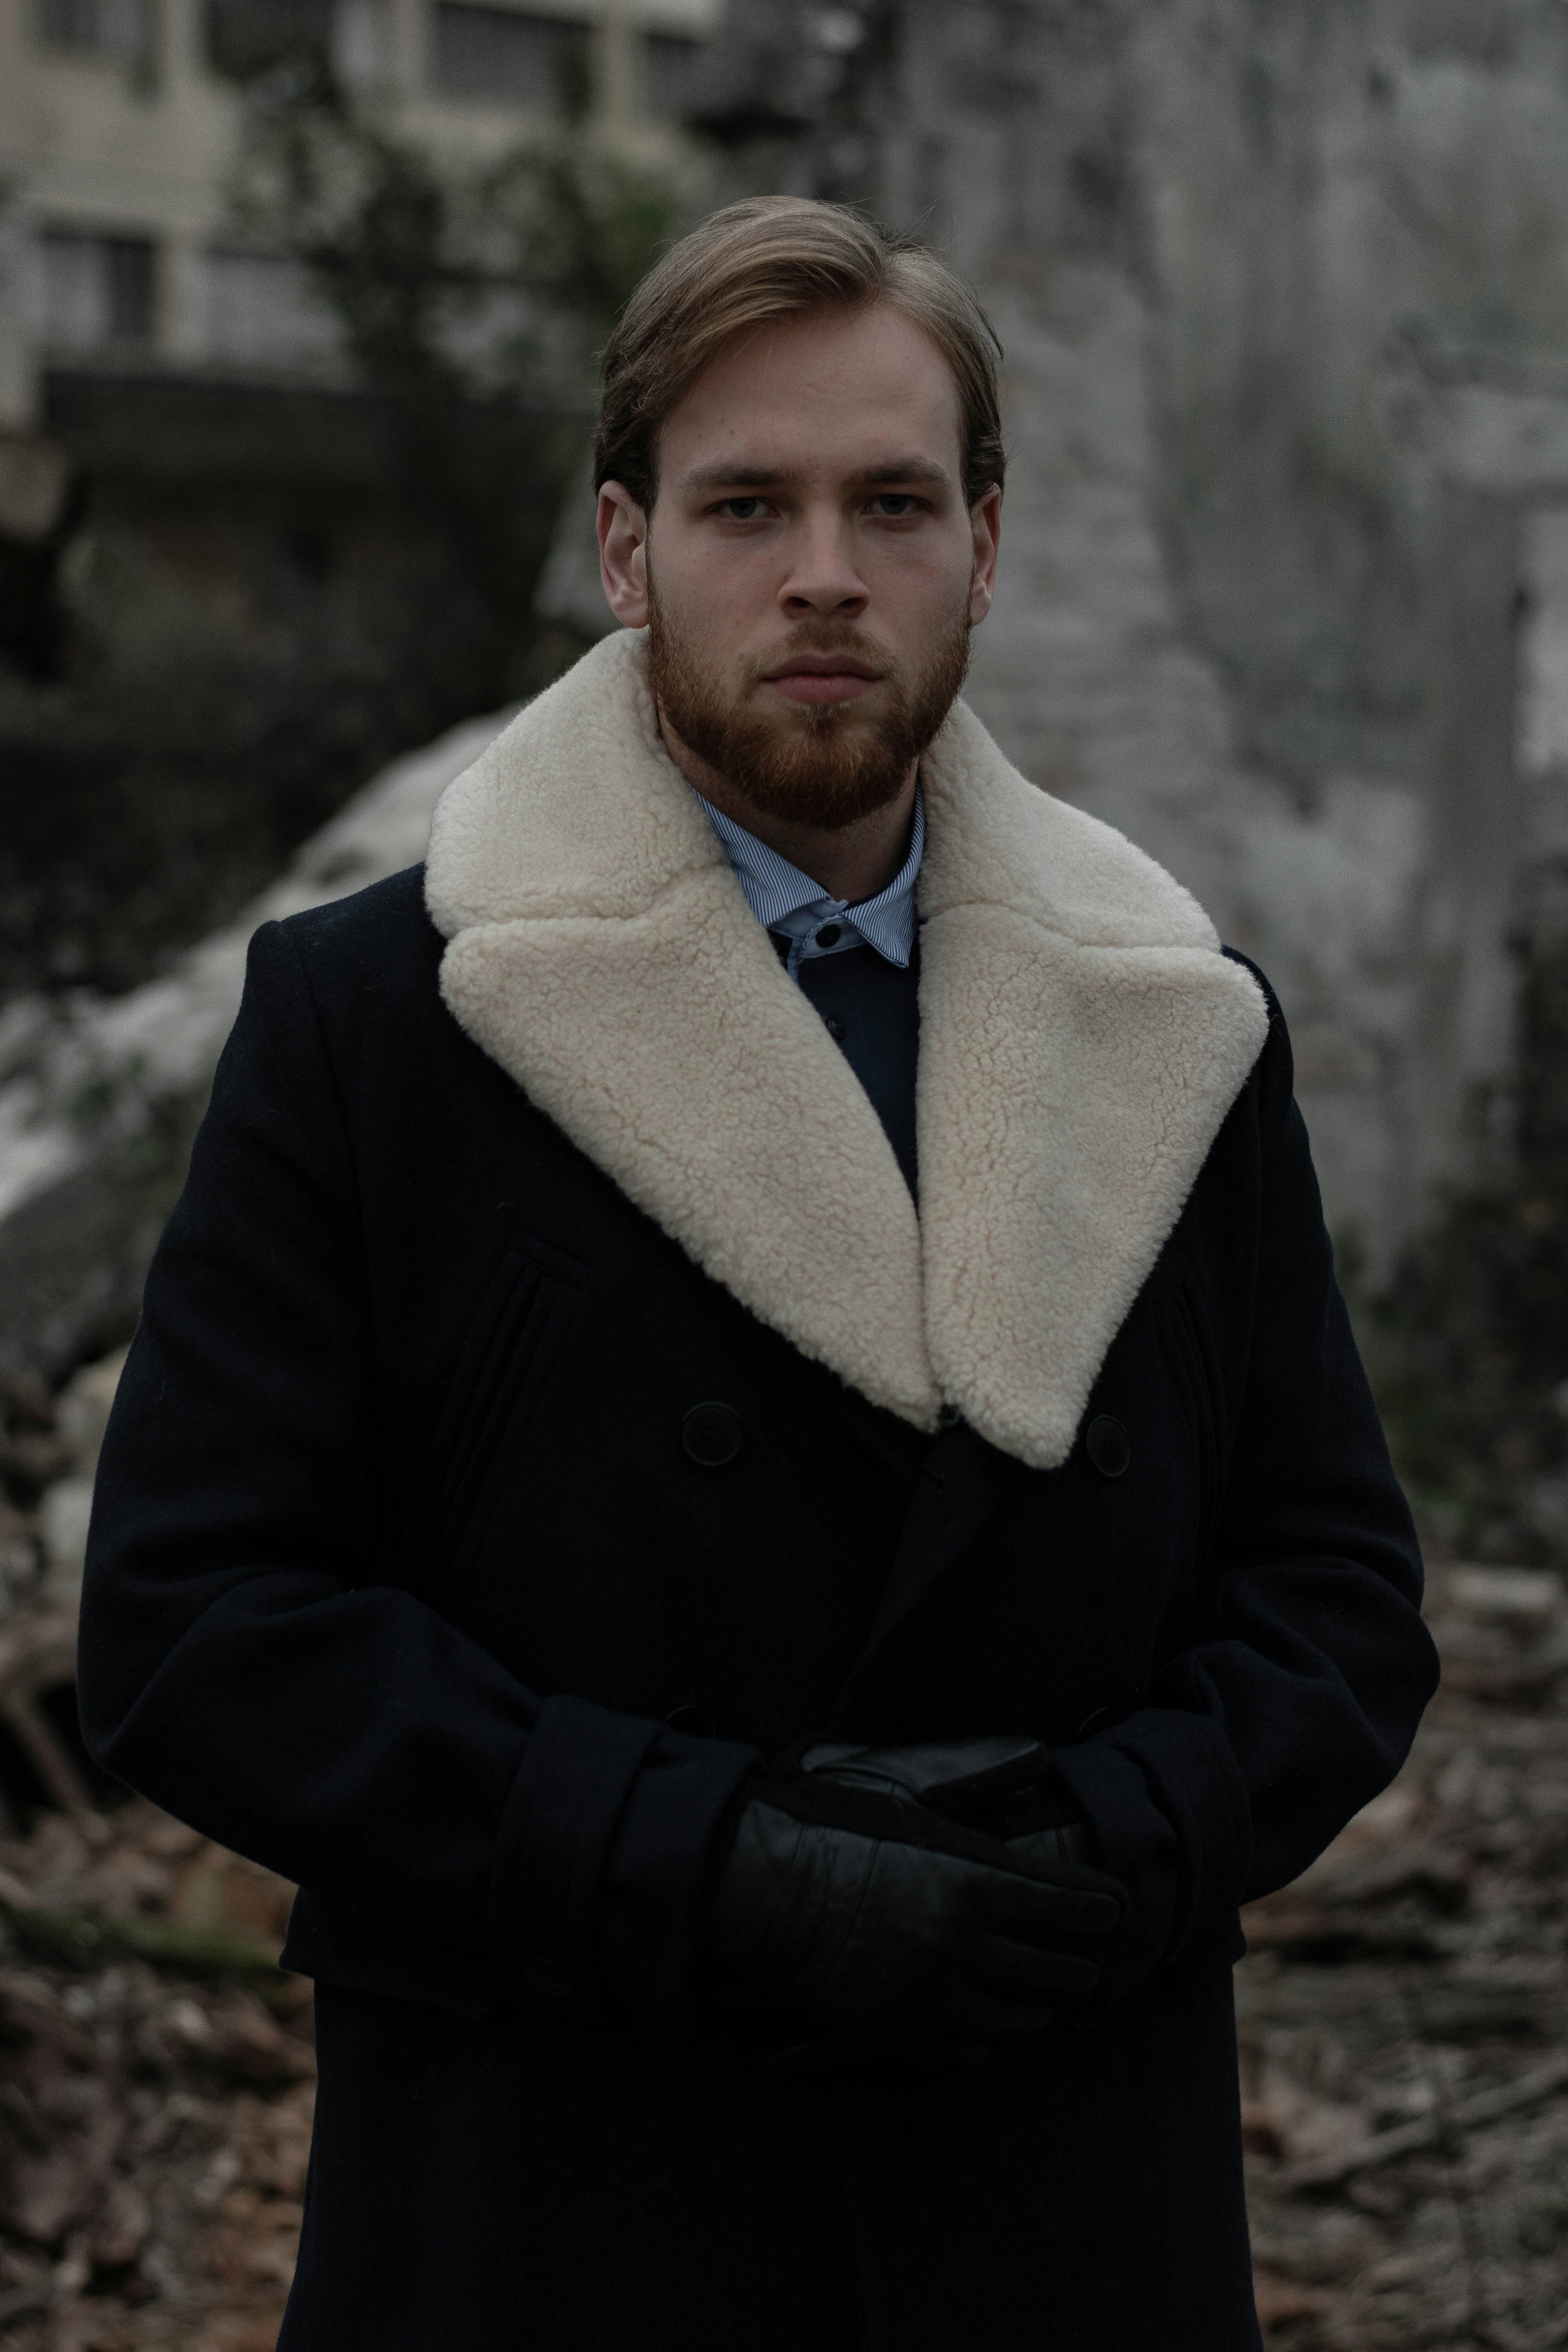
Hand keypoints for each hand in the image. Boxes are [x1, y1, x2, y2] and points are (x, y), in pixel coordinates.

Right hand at [708, 1748, 1122, 2059]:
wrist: (770, 1893)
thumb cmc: (835, 1834)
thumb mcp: (910, 1805)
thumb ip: (971, 1805)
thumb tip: (1026, 1776)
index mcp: (971, 1887)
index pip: (1059, 1907)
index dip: (1095, 1912)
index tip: (1113, 1913)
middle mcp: (963, 1947)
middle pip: (1046, 1970)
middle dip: (1078, 1972)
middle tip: (1095, 1977)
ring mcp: (933, 1995)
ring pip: (1007, 2016)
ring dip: (1035, 2010)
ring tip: (1047, 2008)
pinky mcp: (898, 2030)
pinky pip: (957, 2048)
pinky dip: (978, 2044)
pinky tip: (984, 2040)